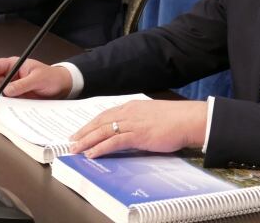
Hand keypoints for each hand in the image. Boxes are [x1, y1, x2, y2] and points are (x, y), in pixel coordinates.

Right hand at [0, 58, 72, 98]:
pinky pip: (7, 102)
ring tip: (6, 102)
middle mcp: (11, 76)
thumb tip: (7, 90)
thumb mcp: (38, 78)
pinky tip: (10, 107)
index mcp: (15, 65)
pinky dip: (6, 105)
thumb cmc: (51, 77)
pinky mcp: (16, 97)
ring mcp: (13, 87)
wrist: (61, 87)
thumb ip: (22, 84)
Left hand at [70, 100, 207, 157]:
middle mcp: (129, 112)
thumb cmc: (176, 119)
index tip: (82, 130)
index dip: (92, 123)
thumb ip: (139, 121)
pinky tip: (92, 153)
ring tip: (75, 148)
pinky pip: (114, 142)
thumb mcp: (152, 116)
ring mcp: (132, 123)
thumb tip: (131, 132)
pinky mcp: (138, 135)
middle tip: (71, 140)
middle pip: (100, 121)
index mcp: (132, 106)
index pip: (106, 114)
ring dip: (87, 140)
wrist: (189, 119)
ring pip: (103, 131)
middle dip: (84, 131)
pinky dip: (101, 147)